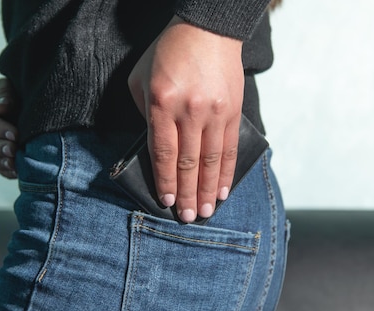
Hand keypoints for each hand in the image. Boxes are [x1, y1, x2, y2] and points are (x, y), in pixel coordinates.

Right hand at [0, 78, 18, 178]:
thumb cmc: (9, 96)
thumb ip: (3, 94)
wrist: (19, 110)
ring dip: (2, 163)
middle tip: (13, 149)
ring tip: (15, 164)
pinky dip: (8, 173)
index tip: (14, 134)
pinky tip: (19, 173)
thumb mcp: (5, 87)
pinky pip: (0, 171)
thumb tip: (1, 108)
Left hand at [128, 16, 243, 222]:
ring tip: (207, 212)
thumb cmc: (167, 53)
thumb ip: (144, 114)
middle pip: (187, 162)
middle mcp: (189, 111)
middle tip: (188, 218)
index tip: (166, 202)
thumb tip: (156, 148)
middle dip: (187, 194)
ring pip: (211, 160)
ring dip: (208, 189)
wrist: (207, 28)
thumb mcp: (141, 79)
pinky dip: (226, 171)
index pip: (162, 153)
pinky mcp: (232, 111)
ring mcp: (214, 112)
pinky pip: (228, 148)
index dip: (164, 182)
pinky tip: (223, 190)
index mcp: (161, 104)